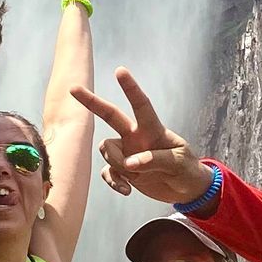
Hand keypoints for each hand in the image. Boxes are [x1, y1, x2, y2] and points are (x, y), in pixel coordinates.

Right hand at [70, 68, 213, 202]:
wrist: (187, 189)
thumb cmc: (187, 169)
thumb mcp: (179, 163)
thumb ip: (156, 160)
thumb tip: (130, 162)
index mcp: (153, 130)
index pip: (141, 105)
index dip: (131, 88)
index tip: (120, 71)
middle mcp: (136, 137)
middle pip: (111, 116)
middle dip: (92, 102)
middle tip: (73, 88)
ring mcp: (127, 153)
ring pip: (106, 149)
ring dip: (118, 164)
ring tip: (136, 175)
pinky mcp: (123, 171)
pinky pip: (108, 172)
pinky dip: (114, 182)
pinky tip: (127, 190)